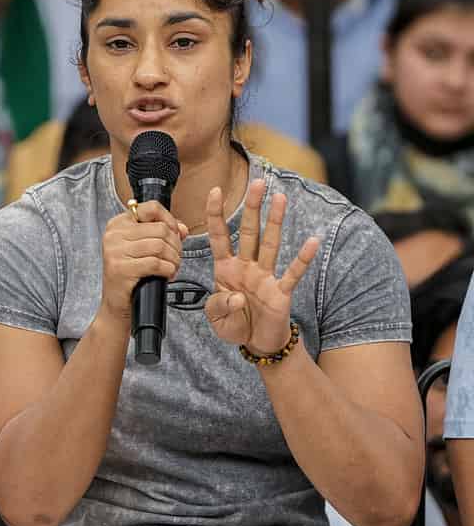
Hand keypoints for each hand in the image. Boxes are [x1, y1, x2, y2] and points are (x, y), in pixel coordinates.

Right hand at [99, 199, 187, 321]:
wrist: (118, 304)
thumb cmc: (133, 274)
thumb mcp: (145, 248)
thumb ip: (163, 233)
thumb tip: (182, 228)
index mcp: (118, 223)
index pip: (151, 208)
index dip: (170, 220)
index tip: (175, 235)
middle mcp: (113, 234)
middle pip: (160, 229)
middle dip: (175, 245)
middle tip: (175, 258)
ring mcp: (115, 251)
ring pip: (160, 246)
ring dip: (173, 260)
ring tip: (171, 268)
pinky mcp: (121, 269)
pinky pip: (156, 263)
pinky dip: (168, 270)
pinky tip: (166, 275)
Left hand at [204, 180, 318, 353]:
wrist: (256, 343)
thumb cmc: (234, 325)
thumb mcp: (216, 318)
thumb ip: (220, 307)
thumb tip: (238, 297)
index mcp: (225, 269)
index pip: (218, 236)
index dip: (215, 214)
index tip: (214, 190)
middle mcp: (246, 266)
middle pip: (249, 232)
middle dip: (254, 207)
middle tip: (259, 182)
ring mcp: (265, 277)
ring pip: (270, 244)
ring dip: (275, 222)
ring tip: (280, 198)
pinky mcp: (281, 292)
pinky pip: (293, 273)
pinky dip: (302, 259)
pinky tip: (312, 241)